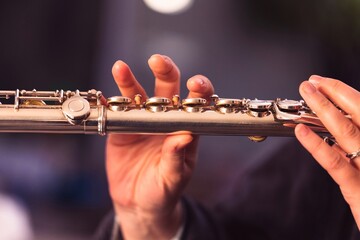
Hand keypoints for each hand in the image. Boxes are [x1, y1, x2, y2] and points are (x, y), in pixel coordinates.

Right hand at [106, 54, 213, 238]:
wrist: (137, 203)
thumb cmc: (163, 191)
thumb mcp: (173, 178)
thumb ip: (177, 158)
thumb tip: (184, 137)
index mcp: (184, 129)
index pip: (196, 103)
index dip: (198, 89)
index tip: (195, 83)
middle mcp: (165, 120)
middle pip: (167, 89)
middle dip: (165, 72)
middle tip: (157, 62)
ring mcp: (142, 122)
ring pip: (137, 95)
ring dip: (129, 81)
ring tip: (120, 69)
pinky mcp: (122, 128)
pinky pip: (115, 111)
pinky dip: (108, 103)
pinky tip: (102, 96)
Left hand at [295, 75, 359, 228]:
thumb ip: (354, 149)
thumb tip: (333, 135)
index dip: (343, 93)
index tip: (324, 82)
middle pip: (359, 113)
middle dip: (334, 93)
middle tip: (312, 81)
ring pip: (346, 131)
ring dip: (324, 108)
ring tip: (307, 93)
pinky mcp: (358, 188)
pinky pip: (335, 163)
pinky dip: (316, 144)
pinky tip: (301, 131)